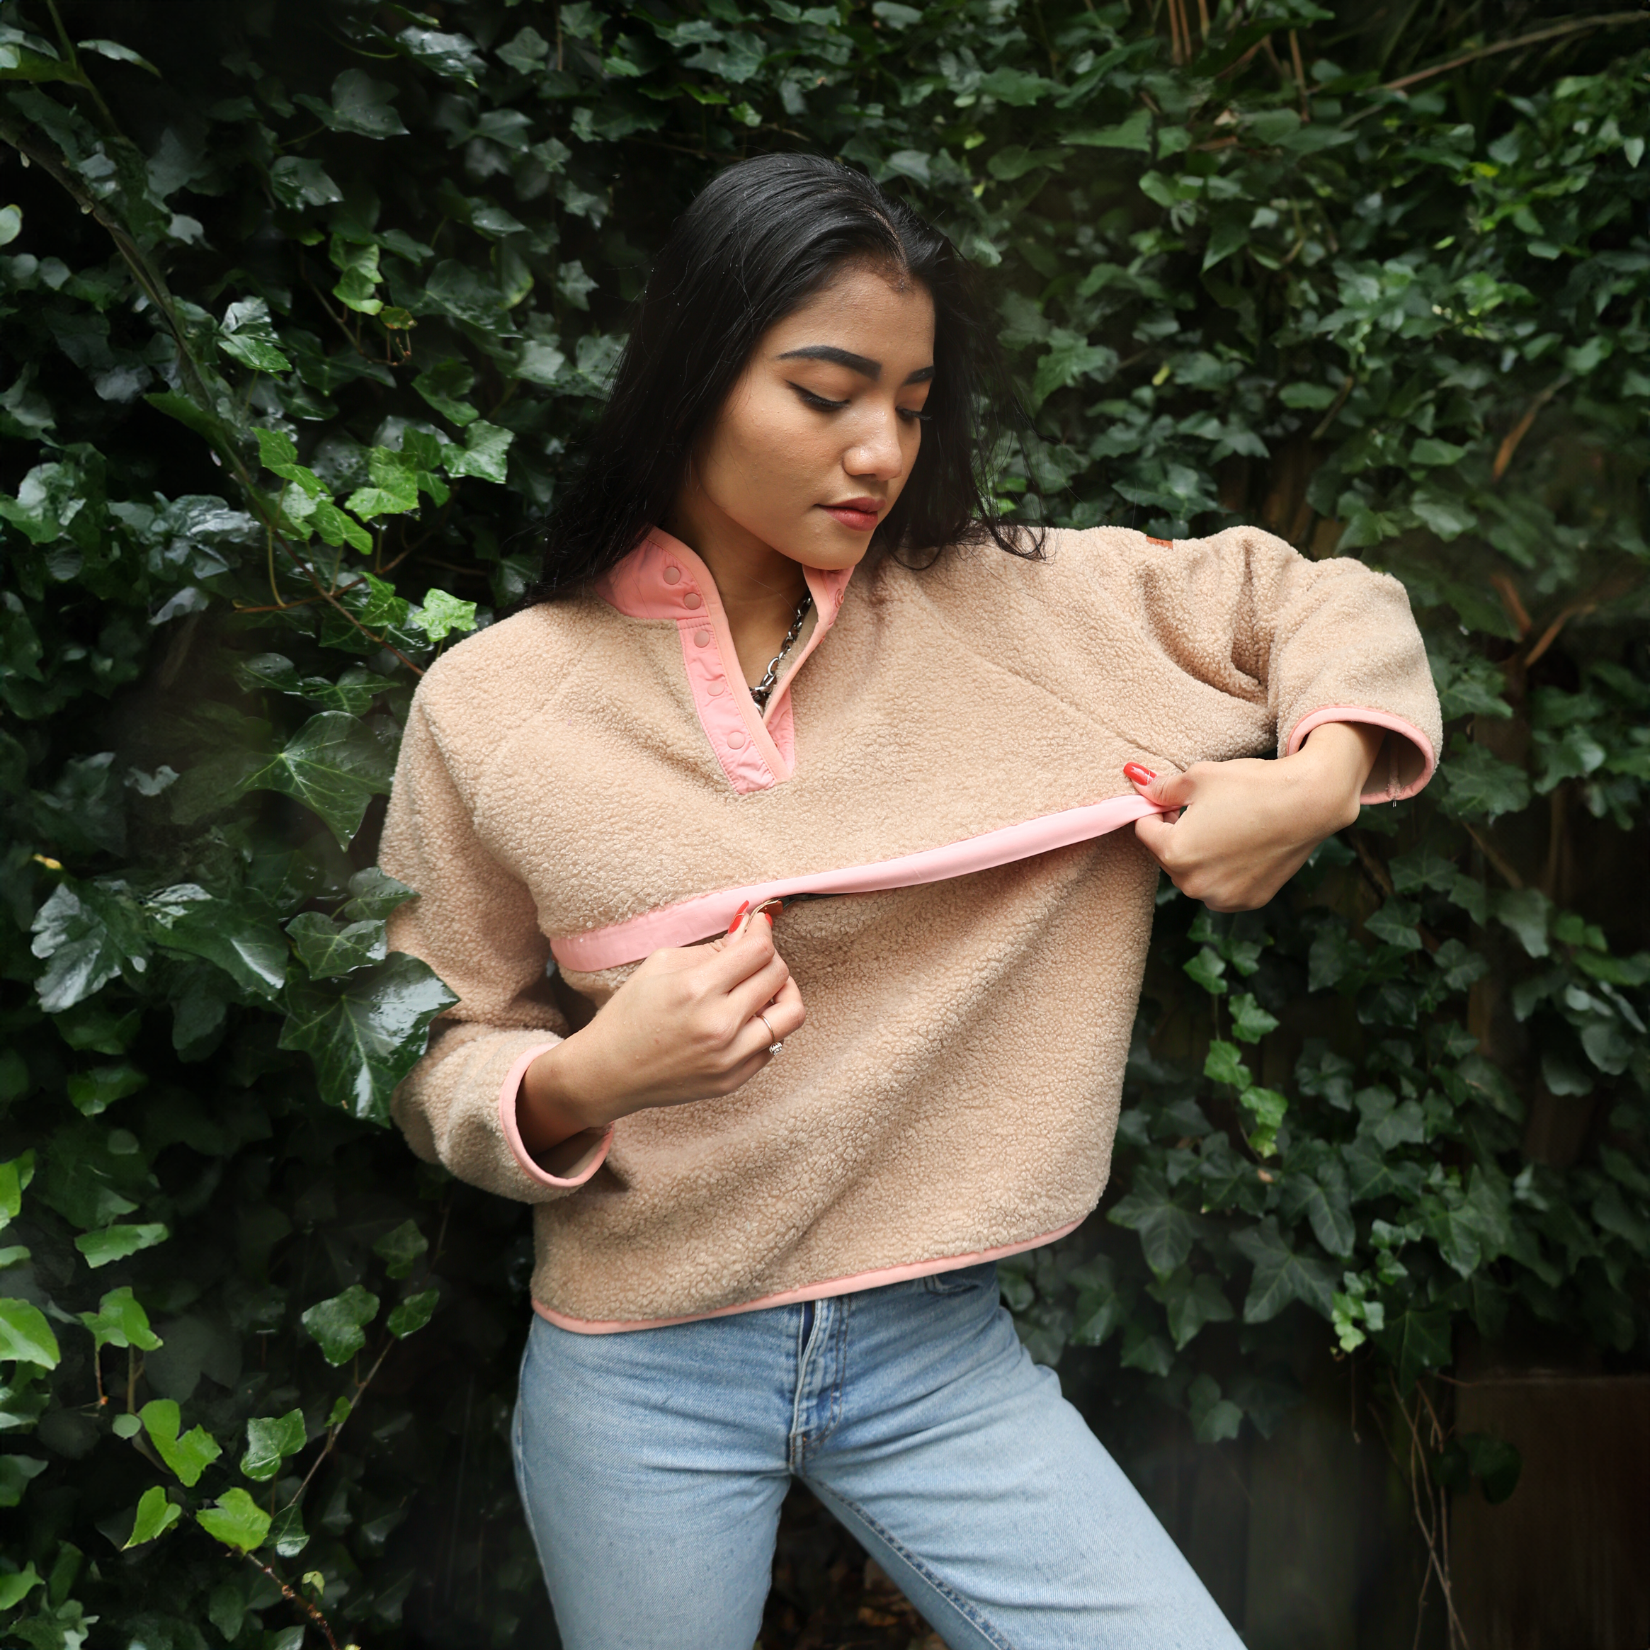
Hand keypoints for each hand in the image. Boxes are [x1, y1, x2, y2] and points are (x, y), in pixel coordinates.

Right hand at [518, 908, 804, 1160]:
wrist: (608, 1073)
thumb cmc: (630, 1014)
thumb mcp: (661, 965)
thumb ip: (712, 949)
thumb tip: (750, 932)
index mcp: (696, 989)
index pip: (759, 951)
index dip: (763, 931)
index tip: (758, 926)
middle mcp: (719, 1025)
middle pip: (778, 976)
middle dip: (771, 957)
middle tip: (754, 955)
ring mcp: (730, 1057)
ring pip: (792, 1014)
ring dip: (784, 992)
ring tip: (764, 988)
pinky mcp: (733, 1080)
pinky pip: (773, 1044)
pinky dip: (766, 1025)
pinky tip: (744, 1018)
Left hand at [1129, 723, 1382, 911]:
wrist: (1310, 801)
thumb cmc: (1251, 785)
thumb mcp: (1198, 777)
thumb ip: (1162, 788)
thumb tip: (1137, 783)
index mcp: (1174, 853)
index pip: (1144, 830)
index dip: (1156, 810)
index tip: (1174, 799)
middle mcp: (1194, 884)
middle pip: (1167, 856)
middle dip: (1175, 834)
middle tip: (1201, 811)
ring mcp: (1222, 897)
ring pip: (1193, 875)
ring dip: (1198, 855)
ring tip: (1224, 827)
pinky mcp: (1248, 901)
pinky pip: (1221, 886)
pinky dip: (1223, 870)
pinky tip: (1242, 845)